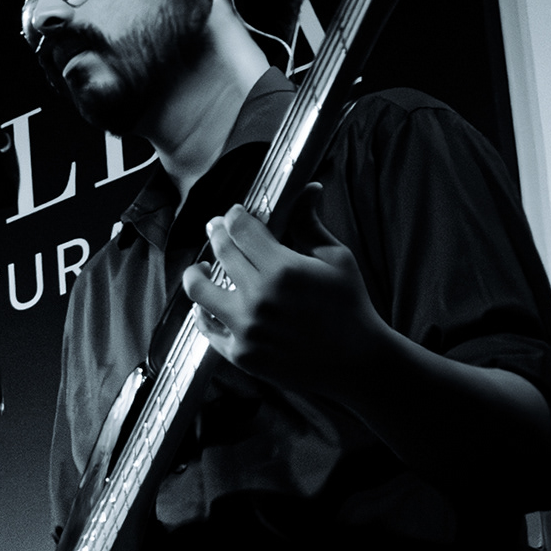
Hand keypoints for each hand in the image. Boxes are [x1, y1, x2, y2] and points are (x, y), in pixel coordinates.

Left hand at [183, 212, 393, 398]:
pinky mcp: (240, 354)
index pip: (241, 229)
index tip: (233, 214)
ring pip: (199, 290)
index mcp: (283, 270)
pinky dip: (202, 313)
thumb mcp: (336, 259)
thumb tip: (308, 188)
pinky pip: (206, 328)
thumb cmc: (350, 305)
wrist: (355, 362)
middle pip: (221, 252)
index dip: (234, 216)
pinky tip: (205, 304)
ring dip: (195, 273)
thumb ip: (310, 224)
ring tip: (200, 268)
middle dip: (216, 233)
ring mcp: (246, 328)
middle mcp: (259, 298)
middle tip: (216, 228)